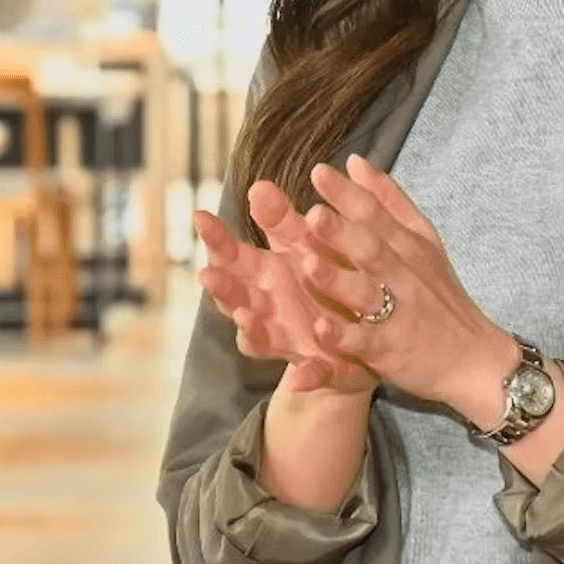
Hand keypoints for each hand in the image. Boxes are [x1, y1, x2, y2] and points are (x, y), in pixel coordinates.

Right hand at [195, 180, 378, 395]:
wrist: (361, 324)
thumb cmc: (322, 274)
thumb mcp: (304, 242)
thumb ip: (280, 219)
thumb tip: (258, 185)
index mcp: (263, 275)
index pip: (231, 256)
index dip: (216, 240)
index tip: (201, 216)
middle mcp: (266, 309)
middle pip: (235, 299)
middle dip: (222, 289)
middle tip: (208, 274)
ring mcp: (288, 339)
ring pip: (261, 339)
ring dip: (251, 332)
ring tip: (246, 319)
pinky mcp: (319, 367)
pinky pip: (311, 375)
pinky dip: (306, 377)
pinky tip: (300, 378)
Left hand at [280, 154, 517, 425]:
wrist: (475, 357)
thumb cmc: (440, 294)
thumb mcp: (423, 241)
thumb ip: (388, 200)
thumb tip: (355, 161)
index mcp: (407, 245)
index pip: (376, 214)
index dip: (348, 194)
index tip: (318, 172)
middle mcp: (403, 275)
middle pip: (371, 249)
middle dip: (342, 232)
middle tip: (312, 214)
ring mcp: (398, 314)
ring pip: (366, 294)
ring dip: (338, 281)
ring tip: (308, 266)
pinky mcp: (392, 350)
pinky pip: (366, 342)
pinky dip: (344, 337)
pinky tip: (320, 329)